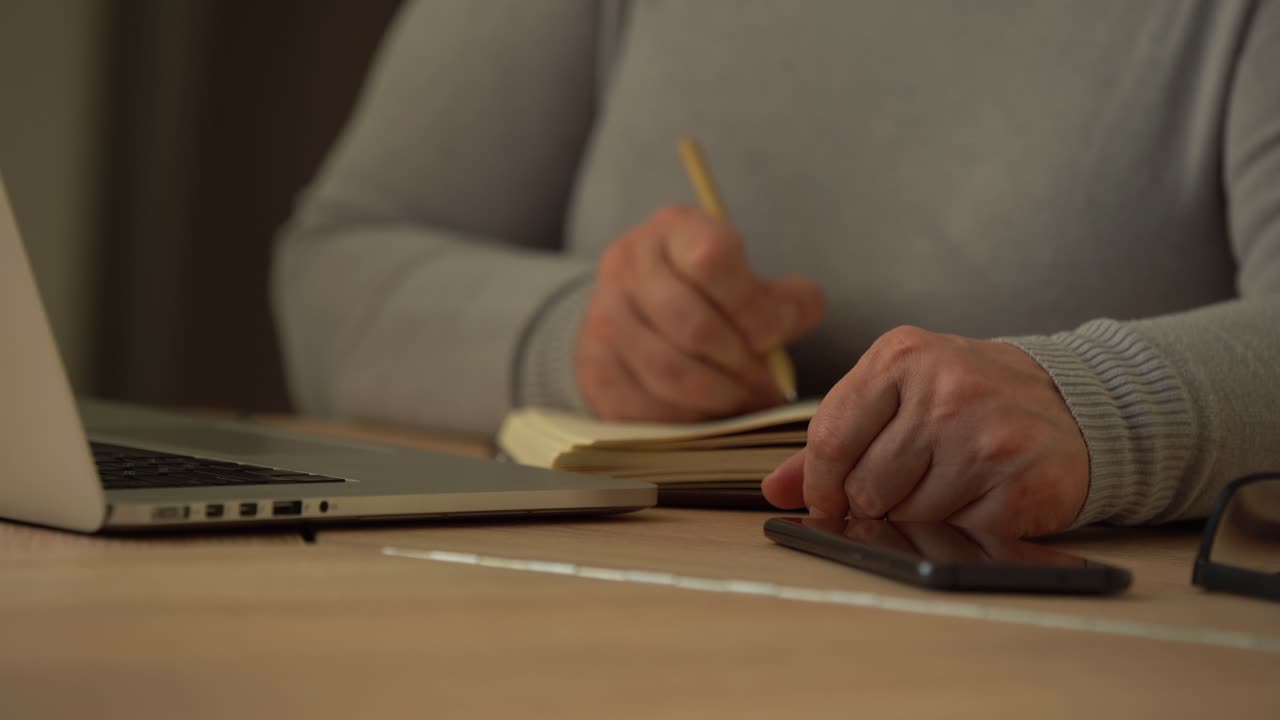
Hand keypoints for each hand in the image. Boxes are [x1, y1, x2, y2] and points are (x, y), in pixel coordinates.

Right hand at [575, 205, 824, 421]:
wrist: (635, 314)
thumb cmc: (708, 296)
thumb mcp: (749, 281)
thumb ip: (785, 299)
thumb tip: (794, 316)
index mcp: (673, 229)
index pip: (713, 259)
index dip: (752, 306)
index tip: (772, 336)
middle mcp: (627, 264)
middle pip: (694, 325)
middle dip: (742, 366)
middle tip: (768, 388)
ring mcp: (602, 317)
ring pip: (670, 372)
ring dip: (720, 398)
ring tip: (747, 404)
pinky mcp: (593, 368)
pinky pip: (646, 406)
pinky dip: (688, 420)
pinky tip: (711, 417)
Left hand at [761, 326, 1087, 536]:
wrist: (1074, 406)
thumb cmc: (972, 401)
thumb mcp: (899, 396)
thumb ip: (834, 439)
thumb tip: (776, 489)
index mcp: (901, 355)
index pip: (828, 437)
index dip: (820, 485)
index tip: (827, 501)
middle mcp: (942, 387)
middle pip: (863, 485)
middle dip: (877, 499)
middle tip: (911, 480)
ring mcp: (982, 432)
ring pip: (906, 511)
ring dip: (920, 511)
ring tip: (952, 479)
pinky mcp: (1016, 477)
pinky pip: (955, 527)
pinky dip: (963, 522)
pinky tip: (983, 492)